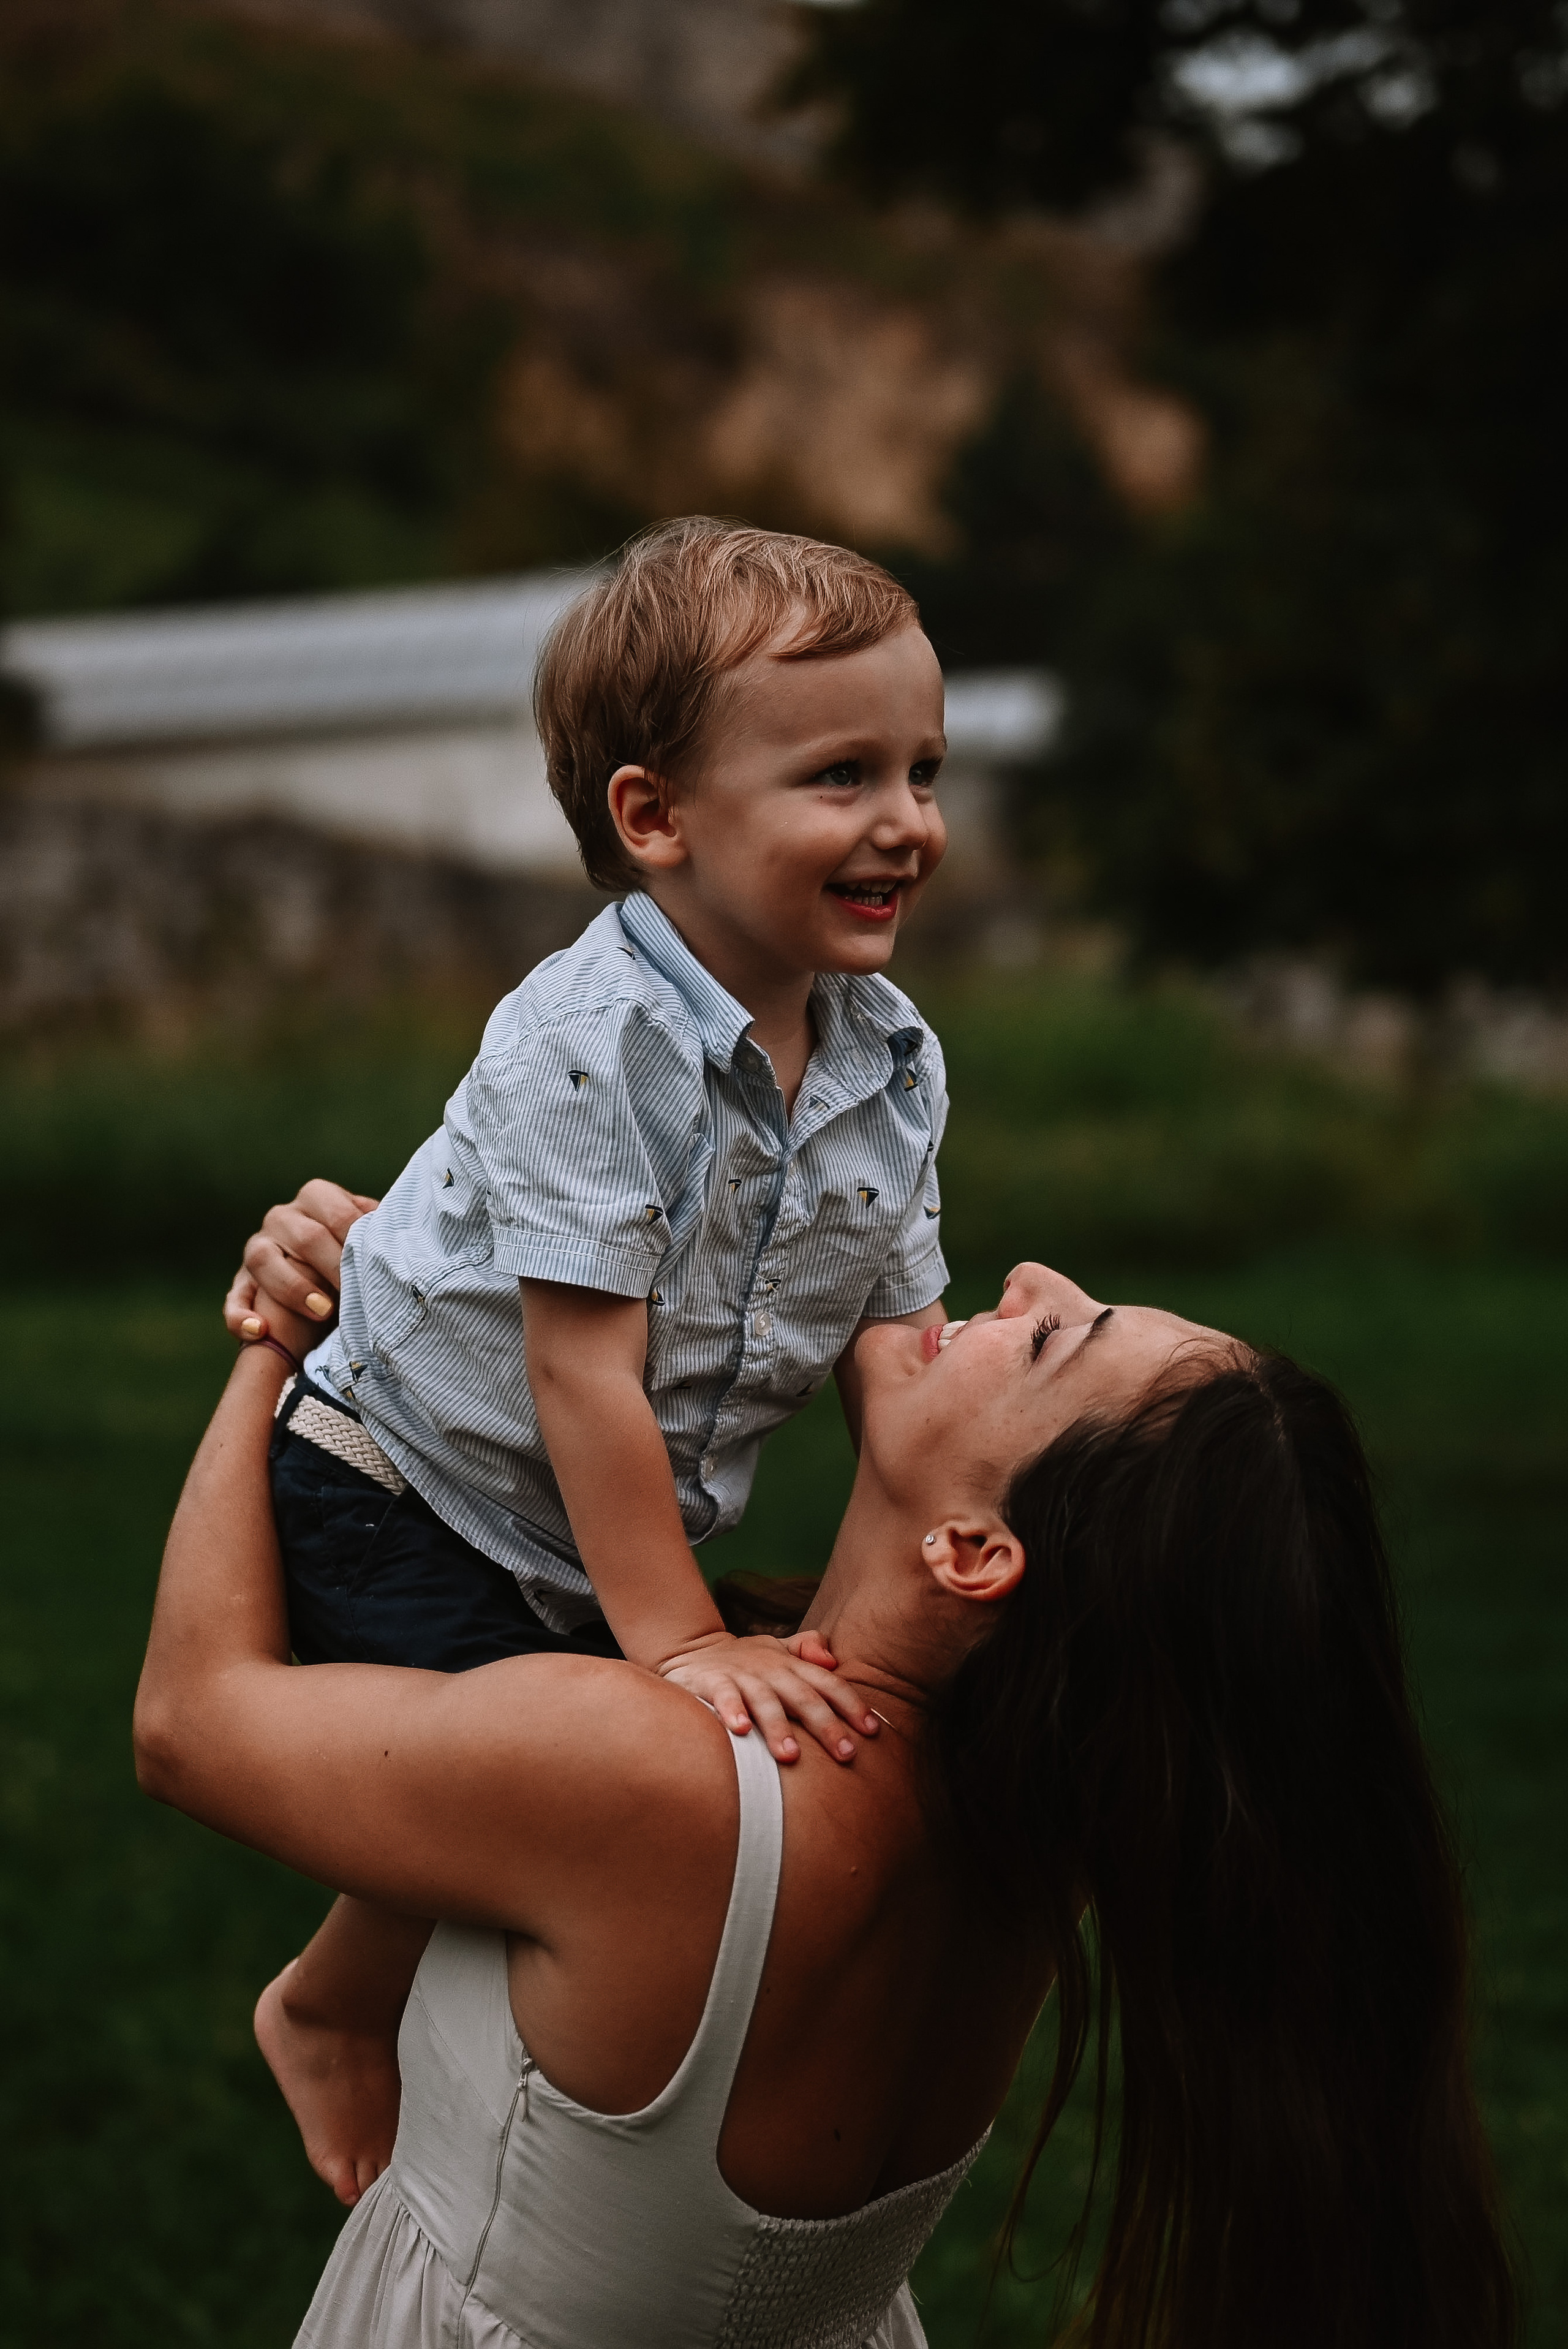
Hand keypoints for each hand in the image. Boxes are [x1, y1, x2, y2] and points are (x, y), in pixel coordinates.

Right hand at [223, 1179, 377, 1354]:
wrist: (325, 1279)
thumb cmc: (355, 1254)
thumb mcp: (367, 1237)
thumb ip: (381, 1231)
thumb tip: (409, 1238)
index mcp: (316, 1198)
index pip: (336, 1211)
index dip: (356, 1238)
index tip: (376, 1265)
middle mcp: (282, 1217)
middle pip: (305, 1236)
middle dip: (333, 1266)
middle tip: (355, 1292)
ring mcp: (257, 1248)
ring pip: (263, 1259)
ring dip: (293, 1287)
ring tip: (322, 1311)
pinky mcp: (241, 1282)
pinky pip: (234, 1297)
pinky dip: (241, 1316)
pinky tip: (259, 1331)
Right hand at [657, 1629, 878, 1765]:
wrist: (691, 1651)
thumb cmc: (746, 1660)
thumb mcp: (779, 1649)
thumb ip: (808, 1650)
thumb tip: (833, 1660)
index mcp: (792, 1665)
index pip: (828, 1683)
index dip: (852, 1705)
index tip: (872, 1731)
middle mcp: (770, 1669)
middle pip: (803, 1696)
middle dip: (826, 1725)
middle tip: (845, 1753)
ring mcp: (741, 1675)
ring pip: (765, 1700)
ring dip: (779, 1727)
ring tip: (792, 1756)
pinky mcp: (712, 1681)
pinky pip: (724, 1696)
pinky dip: (732, 1711)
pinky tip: (741, 1731)